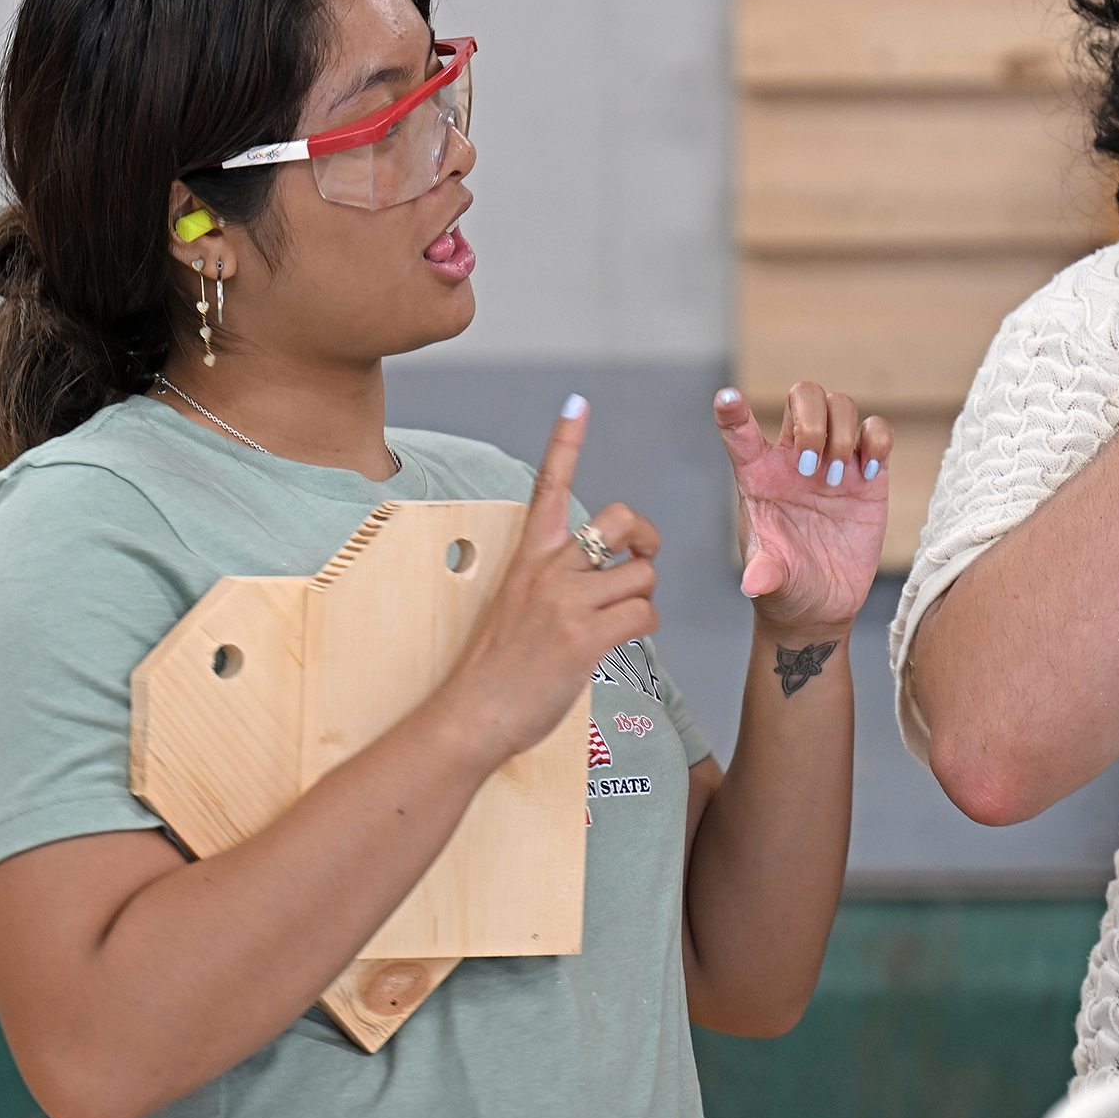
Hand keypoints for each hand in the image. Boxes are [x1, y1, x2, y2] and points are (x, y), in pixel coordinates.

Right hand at [434, 398, 660, 761]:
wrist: (472, 715)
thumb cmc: (497, 665)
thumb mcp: (516, 603)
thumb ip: (553, 579)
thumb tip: (602, 573)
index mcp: (527, 557)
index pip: (548, 486)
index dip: (565, 442)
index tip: (577, 402)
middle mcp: (547, 570)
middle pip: (621, 519)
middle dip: (646, 536)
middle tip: (642, 558)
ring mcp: (566, 602)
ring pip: (642, 574)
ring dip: (643, 597)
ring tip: (618, 620)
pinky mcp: (586, 637)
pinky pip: (645, 614)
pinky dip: (644, 628)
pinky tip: (620, 642)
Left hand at [715, 383, 889, 635]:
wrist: (823, 603)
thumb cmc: (786, 585)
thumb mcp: (771, 583)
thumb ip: (764, 575)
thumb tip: (754, 582)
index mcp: (759, 475)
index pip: (740, 431)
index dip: (732, 410)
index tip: (725, 399)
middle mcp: (795, 458)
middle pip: (802, 396)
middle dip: (811, 421)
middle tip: (813, 469)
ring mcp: (834, 460)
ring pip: (840, 404)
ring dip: (841, 434)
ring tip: (836, 480)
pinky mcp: (870, 474)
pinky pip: (877, 430)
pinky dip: (878, 440)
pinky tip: (869, 472)